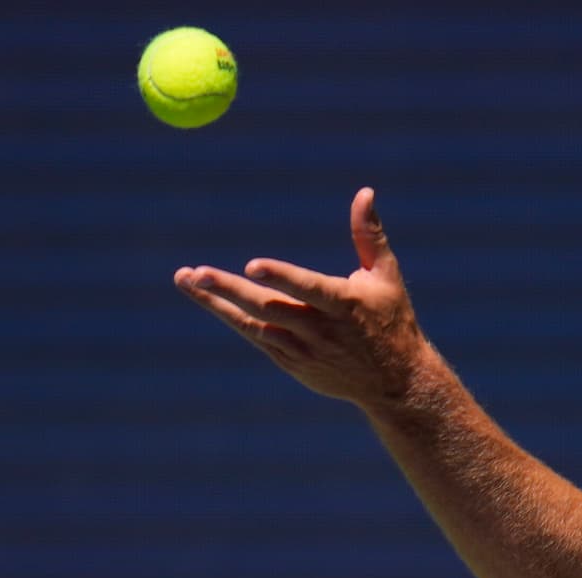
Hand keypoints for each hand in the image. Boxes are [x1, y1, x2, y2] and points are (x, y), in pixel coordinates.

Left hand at [175, 187, 424, 407]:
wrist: (395, 382)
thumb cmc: (392, 319)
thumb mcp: (386, 276)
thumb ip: (369, 235)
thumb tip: (365, 191)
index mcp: (345, 305)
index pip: (308, 289)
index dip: (280, 277)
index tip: (252, 266)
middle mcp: (321, 330)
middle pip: (269, 308)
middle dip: (229, 290)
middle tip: (195, 274)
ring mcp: (305, 351)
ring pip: (254, 326)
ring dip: (218, 304)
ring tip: (186, 280)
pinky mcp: (294, 364)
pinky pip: (258, 338)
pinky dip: (234, 319)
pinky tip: (211, 300)